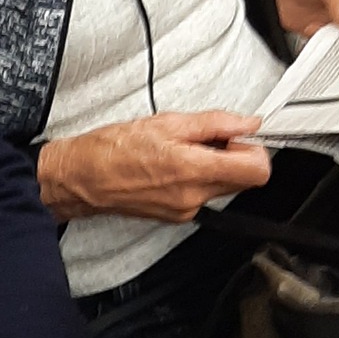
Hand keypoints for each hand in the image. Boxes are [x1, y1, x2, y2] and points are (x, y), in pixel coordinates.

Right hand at [38, 113, 271, 222]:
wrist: (81, 178)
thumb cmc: (112, 150)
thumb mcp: (166, 122)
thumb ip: (214, 123)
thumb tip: (247, 123)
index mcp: (193, 170)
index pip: (257, 170)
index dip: (254, 148)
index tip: (238, 137)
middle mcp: (194, 197)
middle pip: (244, 180)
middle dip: (234, 156)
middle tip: (209, 140)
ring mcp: (186, 210)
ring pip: (224, 187)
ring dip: (214, 166)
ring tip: (184, 151)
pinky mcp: (177, 215)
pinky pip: (203, 195)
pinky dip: (197, 178)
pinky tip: (172, 165)